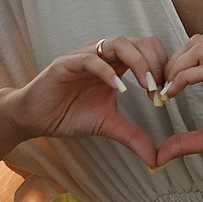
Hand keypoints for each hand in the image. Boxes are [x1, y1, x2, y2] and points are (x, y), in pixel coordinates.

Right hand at [0, 37, 170, 168]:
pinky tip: (119, 90)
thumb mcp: (108, 125)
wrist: (36, 118)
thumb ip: (133, 137)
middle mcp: (102, 54)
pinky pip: (90, 60)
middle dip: (155, 64)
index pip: (148, 49)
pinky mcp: (66, 63)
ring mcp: (84, 56)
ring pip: (118, 44)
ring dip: (138, 64)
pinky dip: (107, 72)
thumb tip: (156, 160)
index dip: (161, 67)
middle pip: (139, 42)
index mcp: (115, 63)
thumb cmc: (70, 114)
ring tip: (147, 87)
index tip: (166, 94)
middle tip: (160, 91)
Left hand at [150, 36, 202, 169]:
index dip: (173, 66)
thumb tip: (161, 154)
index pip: (195, 52)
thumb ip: (188, 142)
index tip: (161, 92)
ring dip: (175, 66)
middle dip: (171, 61)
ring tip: (167, 90)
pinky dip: (182, 79)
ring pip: (197, 48)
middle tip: (161, 87)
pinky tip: (173, 96)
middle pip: (193, 41)